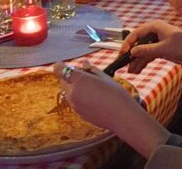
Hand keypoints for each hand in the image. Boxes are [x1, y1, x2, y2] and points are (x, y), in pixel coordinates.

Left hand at [52, 62, 168, 157]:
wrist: (122, 117)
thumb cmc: (115, 95)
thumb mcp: (104, 76)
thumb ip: (91, 69)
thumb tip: (84, 64)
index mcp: (78, 80)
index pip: (59, 69)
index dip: (61, 65)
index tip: (67, 64)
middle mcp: (73, 93)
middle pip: (62, 80)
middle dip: (70, 75)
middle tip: (85, 74)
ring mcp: (74, 105)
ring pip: (67, 91)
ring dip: (73, 86)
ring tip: (91, 86)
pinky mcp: (78, 114)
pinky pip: (73, 101)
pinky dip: (78, 96)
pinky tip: (92, 97)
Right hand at [120, 20, 181, 72]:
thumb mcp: (164, 48)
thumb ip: (147, 50)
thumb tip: (132, 51)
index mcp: (155, 26)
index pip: (136, 33)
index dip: (128, 43)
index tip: (122, 54)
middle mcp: (155, 33)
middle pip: (138, 43)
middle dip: (131, 54)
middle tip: (123, 64)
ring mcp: (157, 42)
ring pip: (142, 51)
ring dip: (136, 61)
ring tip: (130, 71)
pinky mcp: (161, 50)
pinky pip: (148, 56)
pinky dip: (143, 63)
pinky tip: (137, 70)